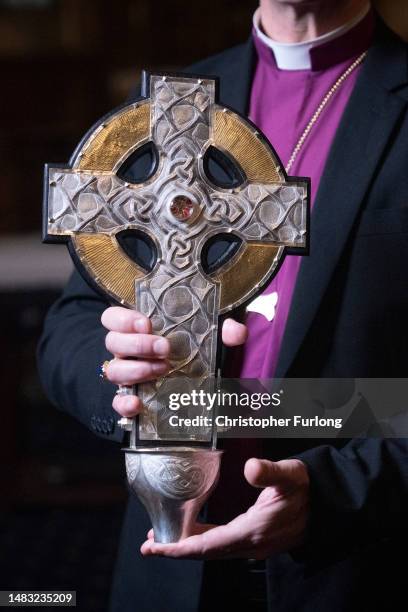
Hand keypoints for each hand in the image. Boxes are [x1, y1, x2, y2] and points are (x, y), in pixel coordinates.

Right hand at [101, 306, 247, 416]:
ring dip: (135, 369)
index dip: (123, 318)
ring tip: (162, 370)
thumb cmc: (201, 359)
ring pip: (113, 370)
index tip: (147, 323)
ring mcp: (129, 377)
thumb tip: (235, 331)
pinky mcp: (132, 401)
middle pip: (113, 342)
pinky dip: (123, 403)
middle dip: (137, 343)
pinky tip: (137, 403)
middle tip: (164, 348)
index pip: (114, 318)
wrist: (205, 397)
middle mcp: (130, 352)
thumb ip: (226, 332)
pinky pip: (117, 402)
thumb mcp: (216, 342)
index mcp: (142, 331)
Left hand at [140, 458, 308, 559]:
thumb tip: (250, 468)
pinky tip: (194, 530)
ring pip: (213, 550)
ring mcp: (253, 544)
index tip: (156, 547)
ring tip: (164, 538)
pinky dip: (203, 540)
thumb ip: (270, 472)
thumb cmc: (308, 488)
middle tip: (149, 543)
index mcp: (254, 531)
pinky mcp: (256, 539)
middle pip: (205, 552)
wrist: (327, 503)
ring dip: (187, 545)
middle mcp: (250, 543)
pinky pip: (222, 544)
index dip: (179, 548)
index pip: (208, 545)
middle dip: (176, 549)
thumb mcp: (291, 475)